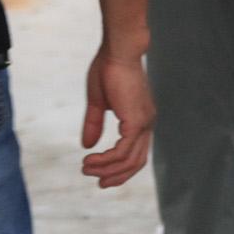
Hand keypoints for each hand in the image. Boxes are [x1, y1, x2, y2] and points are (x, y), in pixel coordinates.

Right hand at [81, 42, 154, 188]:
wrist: (118, 50)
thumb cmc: (108, 68)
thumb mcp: (98, 102)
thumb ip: (94, 124)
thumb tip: (86, 146)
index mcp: (141, 118)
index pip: (135, 152)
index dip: (119, 167)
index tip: (99, 173)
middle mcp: (147, 123)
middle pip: (137, 162)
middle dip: (116, 176)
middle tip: (97, 183)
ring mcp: (144, 123)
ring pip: (129, 160)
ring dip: (107, 169)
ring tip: (86, 169)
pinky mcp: (136, 122)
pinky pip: (123, 151)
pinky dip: (106, 160)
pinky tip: (90, 159)